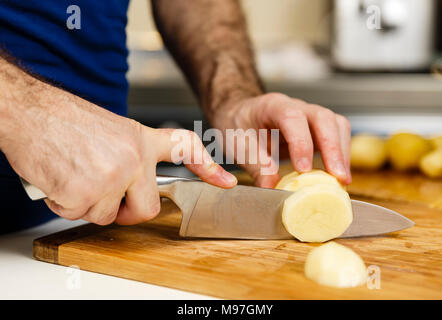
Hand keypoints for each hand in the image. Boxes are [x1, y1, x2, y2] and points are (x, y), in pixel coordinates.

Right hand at [0, 85, 235, 224]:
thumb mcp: (110, 129)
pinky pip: (78, 215)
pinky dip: (64, 203)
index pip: (186, 149)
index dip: (208, 167)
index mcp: (141, 139)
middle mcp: (134, 158)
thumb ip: (128, 154)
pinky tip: (59, 178)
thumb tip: (130, 181)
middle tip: (106, 199)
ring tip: (73, 174)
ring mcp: (113, 176)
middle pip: (147, 209)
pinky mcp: (87, 193)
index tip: (226, 182)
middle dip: (125, 212)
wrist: (29, 111)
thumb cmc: (63, 119)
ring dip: (86, 203)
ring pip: (106, 215)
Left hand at [209, 93, 351, 187]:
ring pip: (336, 124)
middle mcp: (296, 106)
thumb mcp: (238, 145)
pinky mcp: (317, 128)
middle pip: (323, 118)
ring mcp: (309, 115)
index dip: (301, 143)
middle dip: (333, 148)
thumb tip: (271, 188)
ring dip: (342, 152)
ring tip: (342, 179)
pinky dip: (341, 154)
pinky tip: (338, 174)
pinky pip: (337, 135)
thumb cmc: (238, 125)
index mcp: (272, 106)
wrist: (239, 114)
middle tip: (338, 177)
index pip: (292, 118)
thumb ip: (257, 165)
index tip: (304, 170)